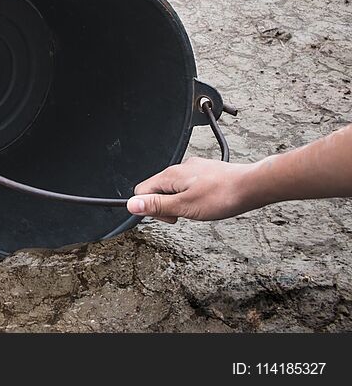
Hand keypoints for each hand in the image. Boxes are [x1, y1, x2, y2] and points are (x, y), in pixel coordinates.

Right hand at [126, 157, 259, 222]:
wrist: (252, 185)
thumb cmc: (222, 196)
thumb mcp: (184, 206)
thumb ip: (157, 205)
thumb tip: (131, 205)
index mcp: (170, 176)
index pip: (142, 191)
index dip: (150, 208)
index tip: (168, 217)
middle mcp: (179, 168)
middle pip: (158, 189)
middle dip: (167, 206)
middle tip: (185, 215)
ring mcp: (193, 169)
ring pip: (175, 188)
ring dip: (181, 202)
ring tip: (200, 210)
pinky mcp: (206, 172)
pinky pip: (189, 185)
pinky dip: (193, 196)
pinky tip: (208, 202)